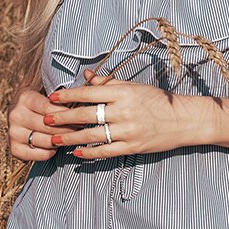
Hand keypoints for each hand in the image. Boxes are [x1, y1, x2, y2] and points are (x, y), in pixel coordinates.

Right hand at [7, 83, 81, 161]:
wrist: (19, 112)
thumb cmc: (40, 98)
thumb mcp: (47, 86)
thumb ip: (65, 85)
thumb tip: (89, 73)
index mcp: (25, 98)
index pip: (51, 109)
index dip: (69, 113)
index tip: (82, 114)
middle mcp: (16, 115)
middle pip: (50, 127)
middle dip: (70, 128)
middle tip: (83, 127)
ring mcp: (13, 133)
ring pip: (46, 142)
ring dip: (62, 140)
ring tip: (73, 136)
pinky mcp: (14, 149)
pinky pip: (39, 155)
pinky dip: (51, 152)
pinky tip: (57, 145)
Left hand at [45, 69, 200, 158]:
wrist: (183, 120)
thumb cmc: (158, 100)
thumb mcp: (134, 87)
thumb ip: (109, 83)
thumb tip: (86, 76)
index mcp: (123, 93)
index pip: (89, 93)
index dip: (68, 95)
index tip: (52, 97)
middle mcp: (123, 111)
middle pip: (86, 114)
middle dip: (63, 117)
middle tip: (45, 119)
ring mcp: (127, 131)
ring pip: (92, 135)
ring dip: (70, 137)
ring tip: (54, 138)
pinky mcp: (132, 147)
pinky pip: (105, 151)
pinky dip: (89, 152)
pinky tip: (76, 152)